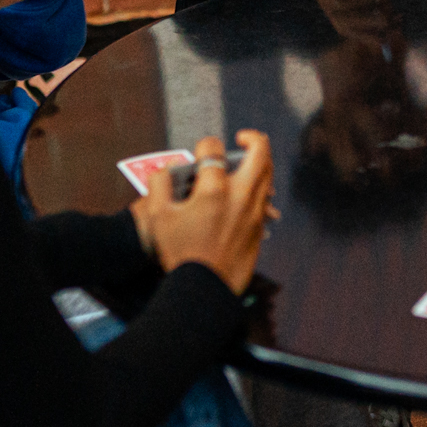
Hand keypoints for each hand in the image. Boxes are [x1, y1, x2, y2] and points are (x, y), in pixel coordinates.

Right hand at [132, 131, 274, 294]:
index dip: (205, 145)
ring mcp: (254, 212)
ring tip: (248, 160)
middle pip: (259, 153)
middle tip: (242, 137)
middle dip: (252, 138)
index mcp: (213, 190)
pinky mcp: (258, 227)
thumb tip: (167, 167)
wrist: (203, 288)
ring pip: (268, 175)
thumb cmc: (179, 252)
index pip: (213, 150)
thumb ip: (159, 184)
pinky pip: (265, 199)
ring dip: (260, 161)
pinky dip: (261, 187)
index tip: (202, 149)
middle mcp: (240, 196)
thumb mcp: (158, 216)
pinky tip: (249, 190)